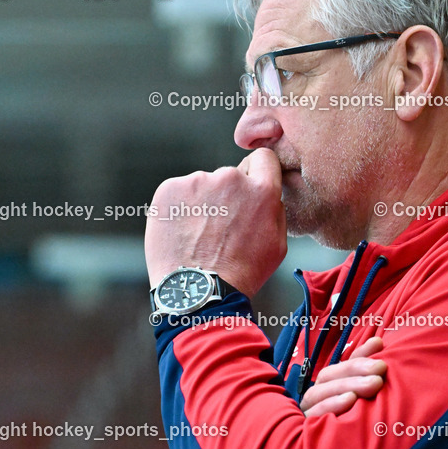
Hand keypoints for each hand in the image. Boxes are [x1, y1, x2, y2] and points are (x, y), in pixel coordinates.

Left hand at [145, 148, 286, 296]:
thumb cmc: (241, 272)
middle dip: (227, 196)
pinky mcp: (170, 189)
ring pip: (203, 186)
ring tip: (199, 236)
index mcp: (261, 190)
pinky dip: (179, 208)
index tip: (249, 187)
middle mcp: (230, 178)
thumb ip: (274, 210)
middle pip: (230, 176)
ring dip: (203, 203)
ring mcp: (197, 181)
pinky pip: (179, 192)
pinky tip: (183, 233)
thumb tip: (268, 194)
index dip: (257, 172)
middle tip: (220, 228)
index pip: (263, 158)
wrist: (198, 290)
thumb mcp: (277, 243)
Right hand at [301, 337, 386, 417]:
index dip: (360, 354)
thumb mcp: (365, 395)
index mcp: (328, 386)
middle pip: (329, 375)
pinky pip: (317, 412)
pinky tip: (351, 399)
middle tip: (381, 367)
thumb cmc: (356, 421)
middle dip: (355, 369)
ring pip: (321, 392)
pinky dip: (333, 404)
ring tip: (373, 383)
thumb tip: (378, 341)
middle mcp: (316, 396)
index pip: (343, 365)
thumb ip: (369, 370)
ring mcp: (309, 411)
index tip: (379, 344)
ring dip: (347, 384)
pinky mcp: (306, 426)